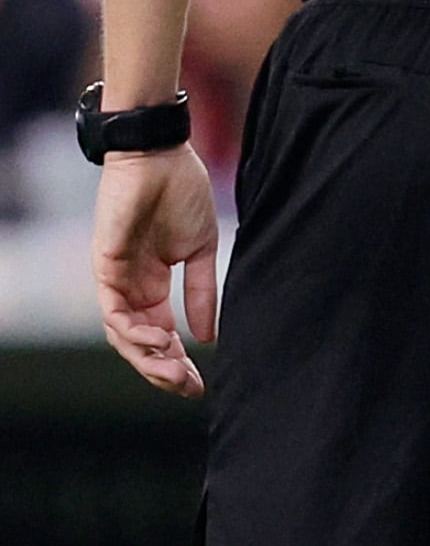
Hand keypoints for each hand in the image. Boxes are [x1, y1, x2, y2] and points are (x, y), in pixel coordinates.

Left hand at [94, 143, 220, 396]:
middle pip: (138, 343)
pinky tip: (160, 339)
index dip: (178, 362)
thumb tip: (208, 336)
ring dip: (147, 358)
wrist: (160, 157)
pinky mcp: (105, 265)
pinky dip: (133, 330)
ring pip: (122, 334)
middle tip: (188, 388)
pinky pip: (113, 309)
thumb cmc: (182, 194)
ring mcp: (115, 278)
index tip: (200, 384)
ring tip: (175, 372)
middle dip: (162, 370)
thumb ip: (201, 292)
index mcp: (154, 285)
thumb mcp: (201, 251)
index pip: (161, 335)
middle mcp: (131, 287)